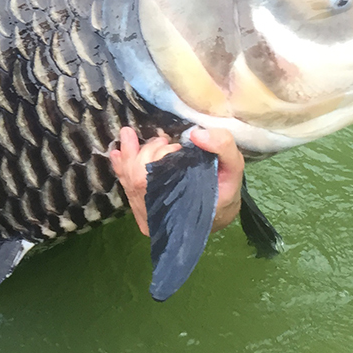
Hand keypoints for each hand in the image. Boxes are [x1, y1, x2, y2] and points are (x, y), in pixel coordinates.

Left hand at [108, 126, 243, 235]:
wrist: (220, 214)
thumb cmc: (225, 190)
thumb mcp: (234, 167)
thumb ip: (223, 147)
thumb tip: (196, 134)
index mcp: (183, 209)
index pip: (158, 182)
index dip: (157, 158)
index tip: (175, 147)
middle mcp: (160, 217)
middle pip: (138, 180)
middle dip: (147, 152)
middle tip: (164, 141)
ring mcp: (148, 218)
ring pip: (129, 182)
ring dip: (129, 155)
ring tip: (132, 136)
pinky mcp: (142, 215)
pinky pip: (126, 188)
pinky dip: (120, 168)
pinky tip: (118, 153)